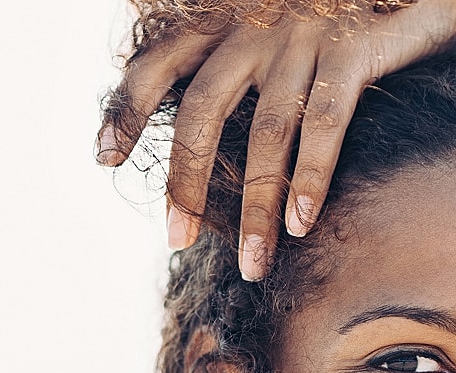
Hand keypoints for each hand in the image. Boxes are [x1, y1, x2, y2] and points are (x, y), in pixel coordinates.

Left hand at [97, 1, 455, 278]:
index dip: (127, 108)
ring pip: (266, 133)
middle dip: (185, 183)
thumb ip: (237, 66)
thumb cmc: (344, 19)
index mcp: (229, 21)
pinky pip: (326, 122)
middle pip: (202, 111)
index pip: (160, 63)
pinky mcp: (352, 49)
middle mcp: (255, 26)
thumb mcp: (275, 31)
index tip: (103, 158)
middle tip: (177, 241)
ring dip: (256, 208)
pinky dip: (312, 177)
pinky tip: (302, 224)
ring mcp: (303, 37)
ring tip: (253, 264)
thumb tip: (200, 129)